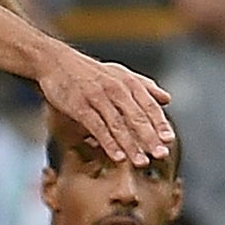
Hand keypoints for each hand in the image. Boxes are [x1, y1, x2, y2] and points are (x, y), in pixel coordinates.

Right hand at [33, 45, 172, 164]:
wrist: (55, 62)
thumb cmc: (89, 71)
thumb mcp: (118, 74)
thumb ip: (144, 86)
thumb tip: (167, 99)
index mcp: (127, 83)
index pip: (149, 105)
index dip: (160, 123)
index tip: (169, 140)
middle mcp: (115, 89)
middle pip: (137, 117)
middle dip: (150, 138)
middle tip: (161, 155)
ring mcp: (97, 97)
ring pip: (118, 125)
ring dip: (131, 145)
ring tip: (141, 162)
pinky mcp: (80, 106)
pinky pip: (97, 127)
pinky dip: (108, 143)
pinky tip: (117, 156)